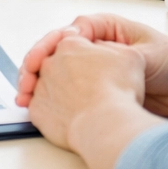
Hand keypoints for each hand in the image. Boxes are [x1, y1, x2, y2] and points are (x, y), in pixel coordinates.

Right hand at [17, 15, 167, 117]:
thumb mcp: (152, 56)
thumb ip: (126, 57)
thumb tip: (104, 60)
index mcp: (107, 28)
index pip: (72, 31)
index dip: (54, 43)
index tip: (45, 57)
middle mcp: (96, 47)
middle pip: (57, 50)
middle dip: (38, 63)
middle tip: (27, 79)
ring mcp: (94, 69)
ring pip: (57, 71)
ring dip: (39, 82)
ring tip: (25, 95)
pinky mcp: (96, 91)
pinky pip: (67, 92)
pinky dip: (50, 99)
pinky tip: (37, 107)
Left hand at [26, 32, 160, 168]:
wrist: (106, 124)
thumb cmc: (119, 89)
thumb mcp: (130, 56)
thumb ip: (115, 48)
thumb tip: (110, 51)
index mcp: (70, 44)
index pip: (73, 43)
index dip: (86, 56)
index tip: (94, 67)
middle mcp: (50, 62)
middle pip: (57, 63)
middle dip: (70, 73)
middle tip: (87, 87)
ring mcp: (41, 87)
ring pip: (47, 85)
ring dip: (60, 92)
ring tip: (79, 105)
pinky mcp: (37, 111)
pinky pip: (41, 108)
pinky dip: (52, 113)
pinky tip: (67, 118)